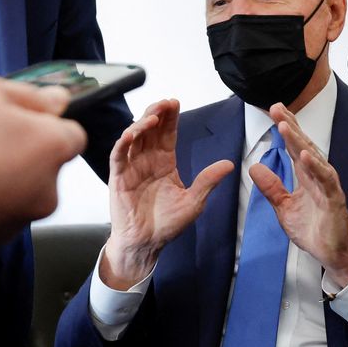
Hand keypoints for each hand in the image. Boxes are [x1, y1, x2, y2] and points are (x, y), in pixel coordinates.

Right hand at [0, 67, 86, 258]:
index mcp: (51, 151)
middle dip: (11, 147)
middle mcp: (42, 194)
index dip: (42, 119)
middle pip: (37, 163)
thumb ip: (25, 93)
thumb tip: (57, 100)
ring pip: (6, 188)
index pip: (70, 134)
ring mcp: (11, 223)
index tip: (14, 114)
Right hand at [101, 99, 233, 289]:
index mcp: (164, 163)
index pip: (167, 133)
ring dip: (141, 123)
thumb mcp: (193, 201)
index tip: (175, 102)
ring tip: (153, 116)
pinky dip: (124, 141)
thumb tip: (230, 164)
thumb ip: (208, 181)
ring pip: (133, 137)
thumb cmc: (167, 225)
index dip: (170, 118)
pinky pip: (119, 155)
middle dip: (156, 113)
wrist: (146, 244)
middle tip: (165, 103)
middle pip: (150, 129)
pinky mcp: (118, 177)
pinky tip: (132, 132)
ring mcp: (131, 167)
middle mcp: (147, 160)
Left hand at [249, 103, 347, 286]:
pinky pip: (325, 180)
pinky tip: (305, 155)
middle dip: (290, 126)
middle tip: (276, 108)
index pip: (294, 147)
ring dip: (299, 141)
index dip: (286, 128)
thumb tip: (254, 167)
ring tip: (285, 126)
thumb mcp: (283, 207)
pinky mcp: (333, 200)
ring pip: (312, 158)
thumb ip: (271, 187)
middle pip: (303, 145)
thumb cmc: (313, 229)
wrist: (332, 254)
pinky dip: (315, 166)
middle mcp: (317, 176)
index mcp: (305, 176)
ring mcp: (327, 186)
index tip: (273, 111)